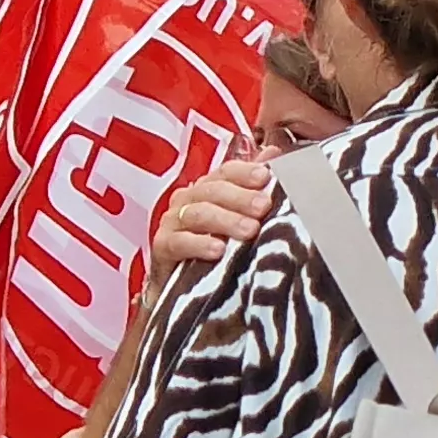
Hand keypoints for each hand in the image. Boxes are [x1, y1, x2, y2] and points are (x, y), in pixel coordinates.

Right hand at [149, 160, 275, 269]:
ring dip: (226, 221)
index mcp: (209, 188)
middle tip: (263, 207)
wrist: (184, 286)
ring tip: (249, 231)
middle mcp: (189, 199)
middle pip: (213, 191)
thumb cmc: (217, 246)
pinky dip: (199, 245)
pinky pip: (179, 242)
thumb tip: (274, 151)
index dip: (245, 171)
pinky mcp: (163, 246)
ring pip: (199, 214)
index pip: (226, 171)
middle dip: (240, 197)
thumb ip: (254, 186)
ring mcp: (173, 221)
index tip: (265, 177)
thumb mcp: (239, 217)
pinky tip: (218, 250)